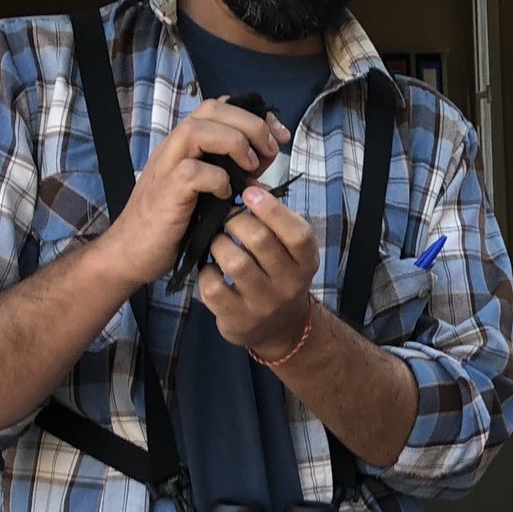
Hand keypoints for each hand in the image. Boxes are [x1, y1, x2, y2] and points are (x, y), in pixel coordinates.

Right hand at [96, 99, 290, 289]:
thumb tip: (266, 156)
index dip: (254, 114)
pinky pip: (192, 172)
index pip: (220, 107)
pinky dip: (217, 179)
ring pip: (197, 130)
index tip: (280, 135)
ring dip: (234, 143)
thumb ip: (236, 167)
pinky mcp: (165, 192)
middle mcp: (174, 147)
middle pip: (211, 109)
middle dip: (250, 123)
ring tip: (252, 167)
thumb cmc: (174, 222)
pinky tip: (227, 195)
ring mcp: (166, 167)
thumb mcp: (210, 188)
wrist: (132, 251)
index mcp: (187, 144)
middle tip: (270, 150)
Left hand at [199, 186, 322, 355]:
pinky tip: (212, 270)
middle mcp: (289, 284)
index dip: (271, 208)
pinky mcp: (237, 319)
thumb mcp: (289, 251)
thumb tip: (249, 183)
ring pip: (233, 261)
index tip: (248, 192)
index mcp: (306, 262)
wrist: (279, 327)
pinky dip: (206, 272)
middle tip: (228, 219)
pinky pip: (213, 286)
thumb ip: (275, 222)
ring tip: (218, 243)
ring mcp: (263, 304)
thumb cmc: (279, 274)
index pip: (297, 232)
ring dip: (218, 244)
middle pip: (259, 239)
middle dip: (236, 221)